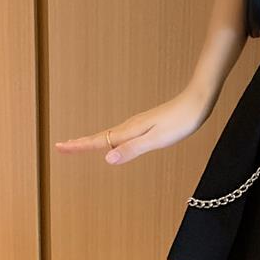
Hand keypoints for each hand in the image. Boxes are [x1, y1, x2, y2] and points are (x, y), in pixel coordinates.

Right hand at [54, 84, 217, 164]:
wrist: (198, 100)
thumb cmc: (182, 120)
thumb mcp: (158, 139)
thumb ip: (133, 149)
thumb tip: (107, 159)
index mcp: (131, 130)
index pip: (100, 141)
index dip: (80, 146)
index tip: (60, 147)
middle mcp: (132, 125)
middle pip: (102, 136)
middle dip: (82, 142)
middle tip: (63, 146)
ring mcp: (141, 122)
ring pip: (112, 133)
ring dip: (96, 139)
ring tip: (84, 144)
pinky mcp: (150, 121)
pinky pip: (124, 131)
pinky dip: (113, 136)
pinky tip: (118, 139)